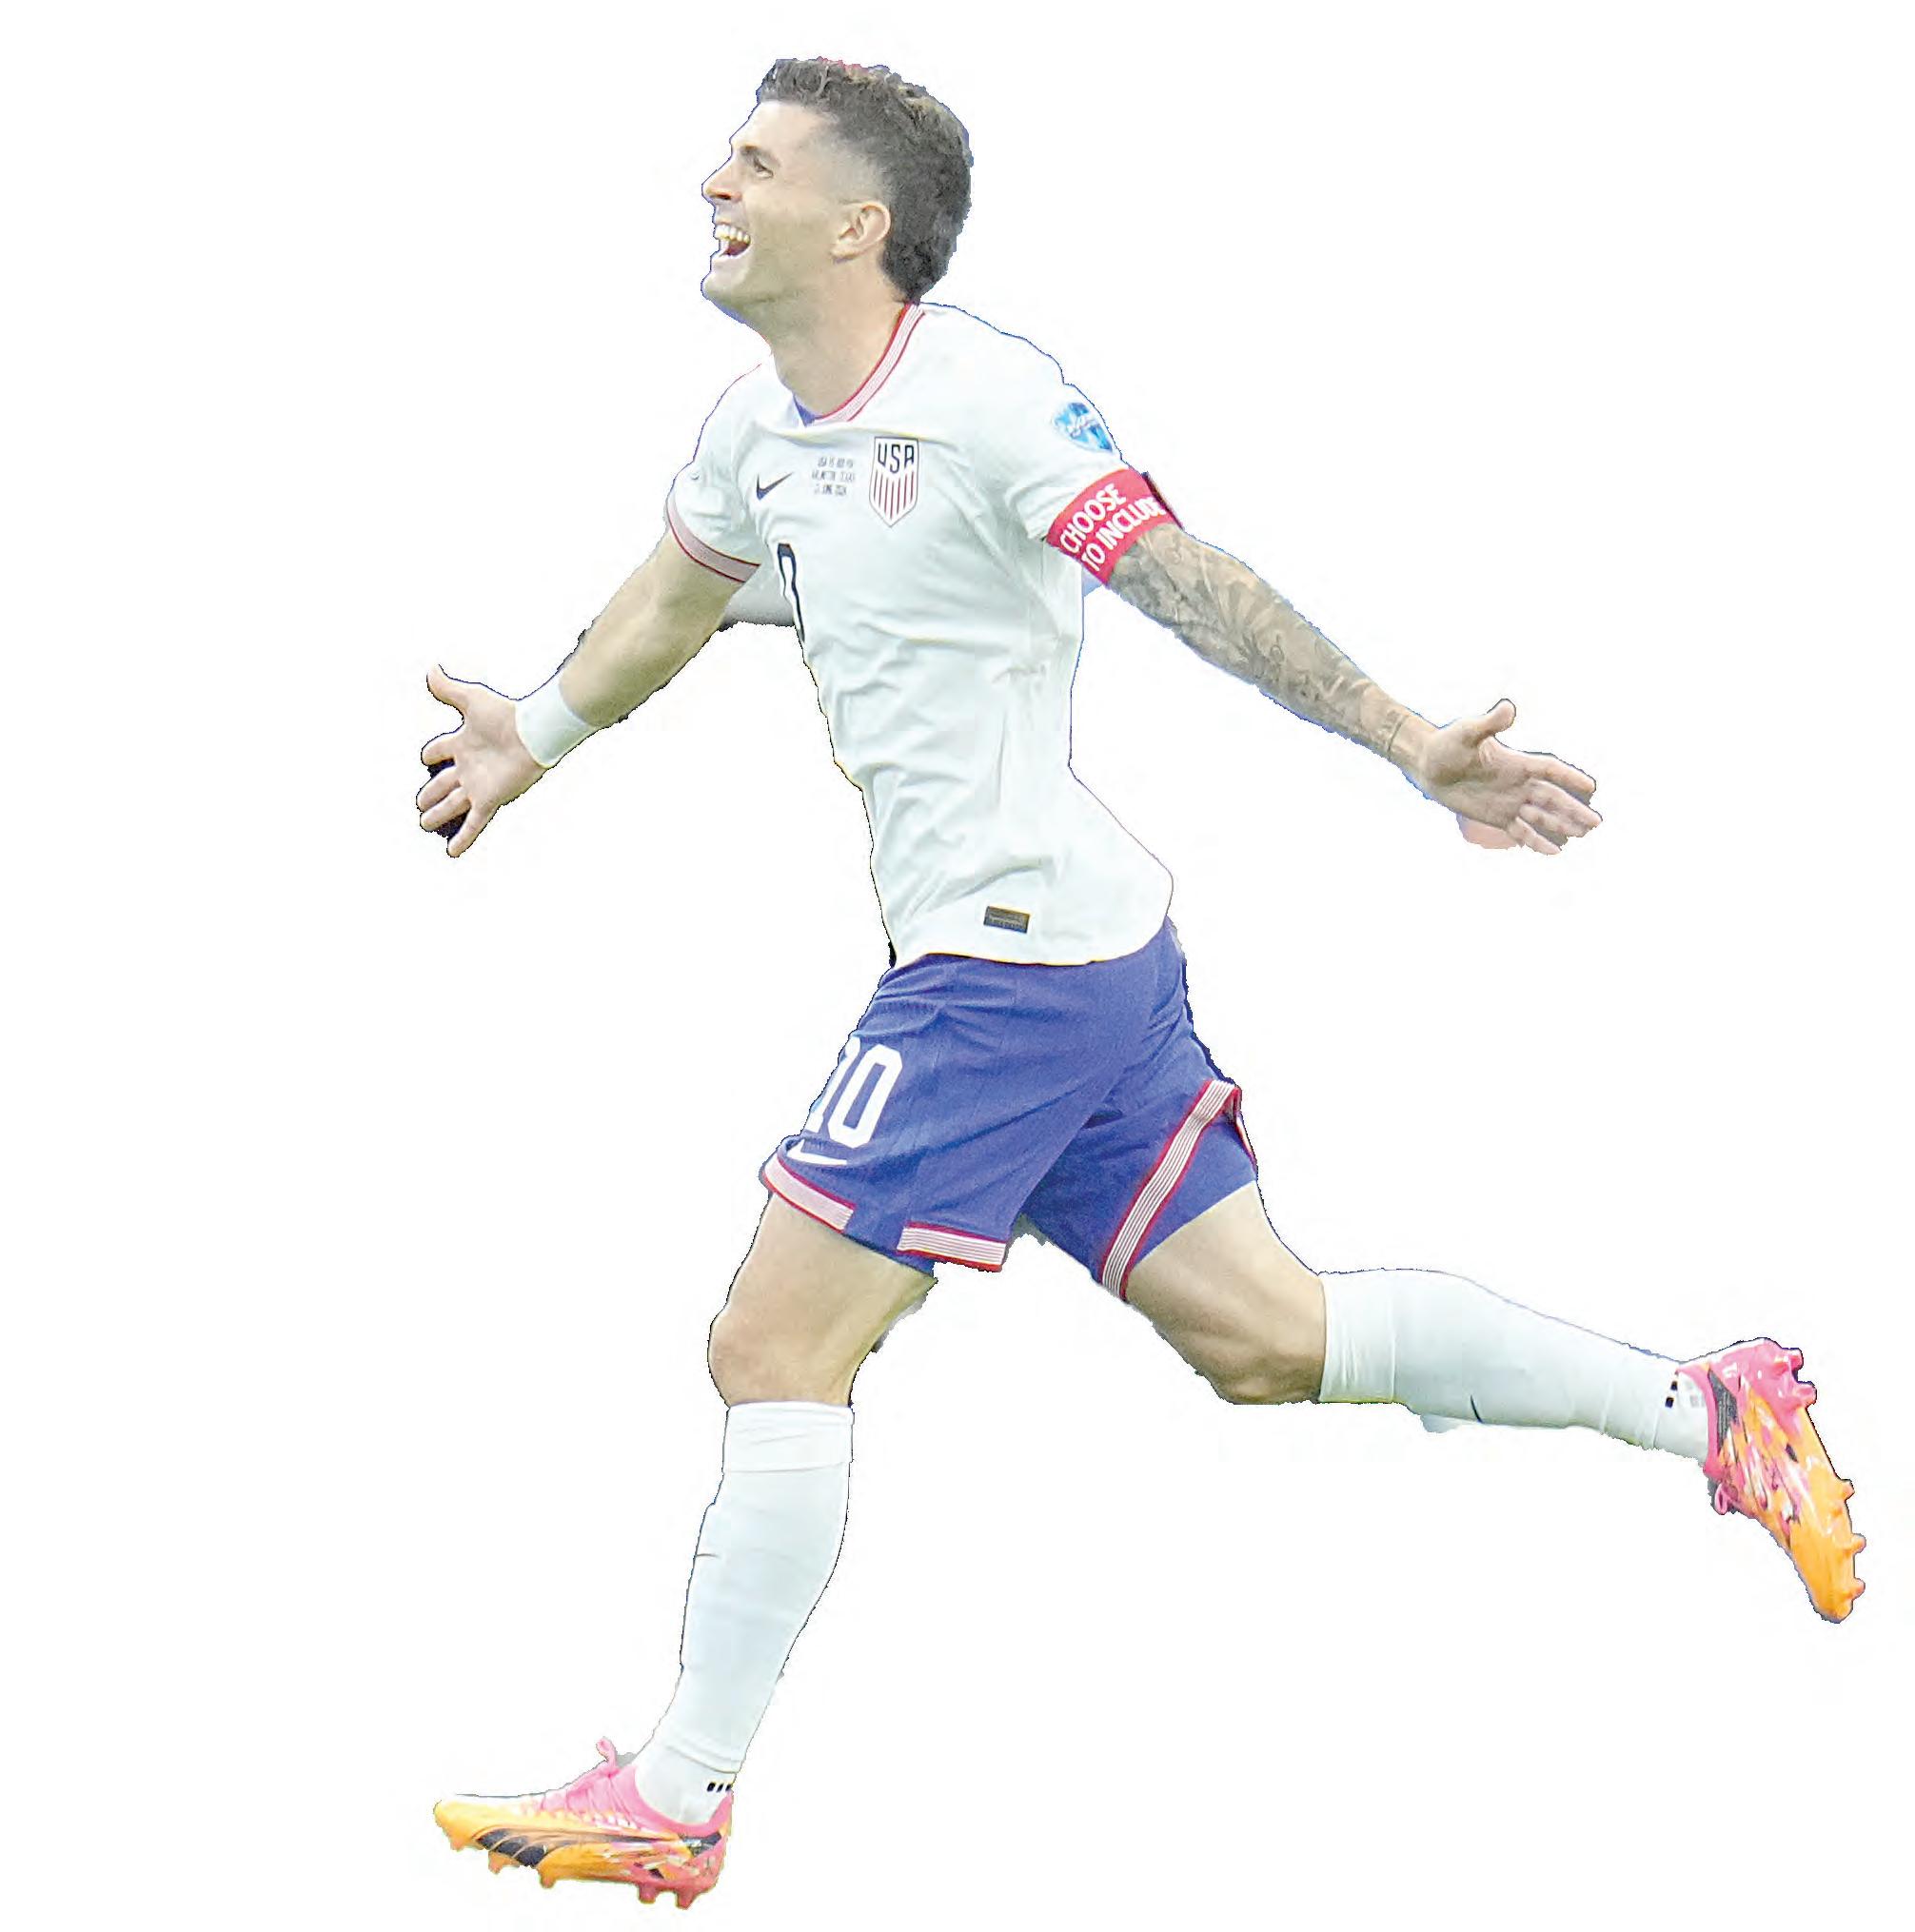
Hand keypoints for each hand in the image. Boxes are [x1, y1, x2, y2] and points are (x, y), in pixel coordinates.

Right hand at [416, 664, 545, 856]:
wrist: (535, 732)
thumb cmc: (507, 715)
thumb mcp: (471, 700)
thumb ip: (449, 688)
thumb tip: (431, 670)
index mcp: (464, 742)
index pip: (441, 750)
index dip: (432, 753)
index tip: (425, 757)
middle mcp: (470, 766)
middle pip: (444, 783)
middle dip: (431, 793)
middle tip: (419, 805)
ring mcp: (479, 785)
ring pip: (453, 804)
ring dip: (439, 815)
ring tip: (425, 823)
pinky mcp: (490, 799)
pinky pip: (474, 823)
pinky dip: (463, 838)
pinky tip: (453, 853)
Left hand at [1413, 699, 1600, 855]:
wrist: (1428, 765)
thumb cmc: (1448, 744)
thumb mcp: (1467, 732)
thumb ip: (1489, 723)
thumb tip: (1508, 708)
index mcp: (1516, 762)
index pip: (1549, 770)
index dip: (1569, 778)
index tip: (1590, 787)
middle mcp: (1518, 783)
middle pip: (1552, 797)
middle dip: (1573, 809)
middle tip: (1595, 823)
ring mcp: (1509, 801)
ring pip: (1541, 816)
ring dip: (1562, 825)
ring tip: (1583, 834)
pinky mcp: (1497, 816)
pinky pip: (1521, 831)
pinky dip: (1536, 841)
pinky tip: (1554, 852)